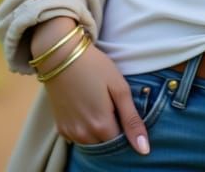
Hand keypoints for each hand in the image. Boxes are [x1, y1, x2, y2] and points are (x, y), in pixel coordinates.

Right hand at [30, 18, 150, 154]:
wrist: (61, 55)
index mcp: (101, 126)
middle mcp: (84, 136)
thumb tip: (144, 149)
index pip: (121, 142)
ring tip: (101, 105)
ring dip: (99, 131)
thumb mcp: (119, 88)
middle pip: (106, 144)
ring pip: (92, 143)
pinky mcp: (60, 128)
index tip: (125, 112)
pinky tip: (87, 109)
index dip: (126, 129)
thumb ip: (132, 120)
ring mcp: (70, 133)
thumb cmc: (95, 67)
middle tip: (113, 106)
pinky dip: (86, 129)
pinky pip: (78, 138)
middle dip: (113, 131)